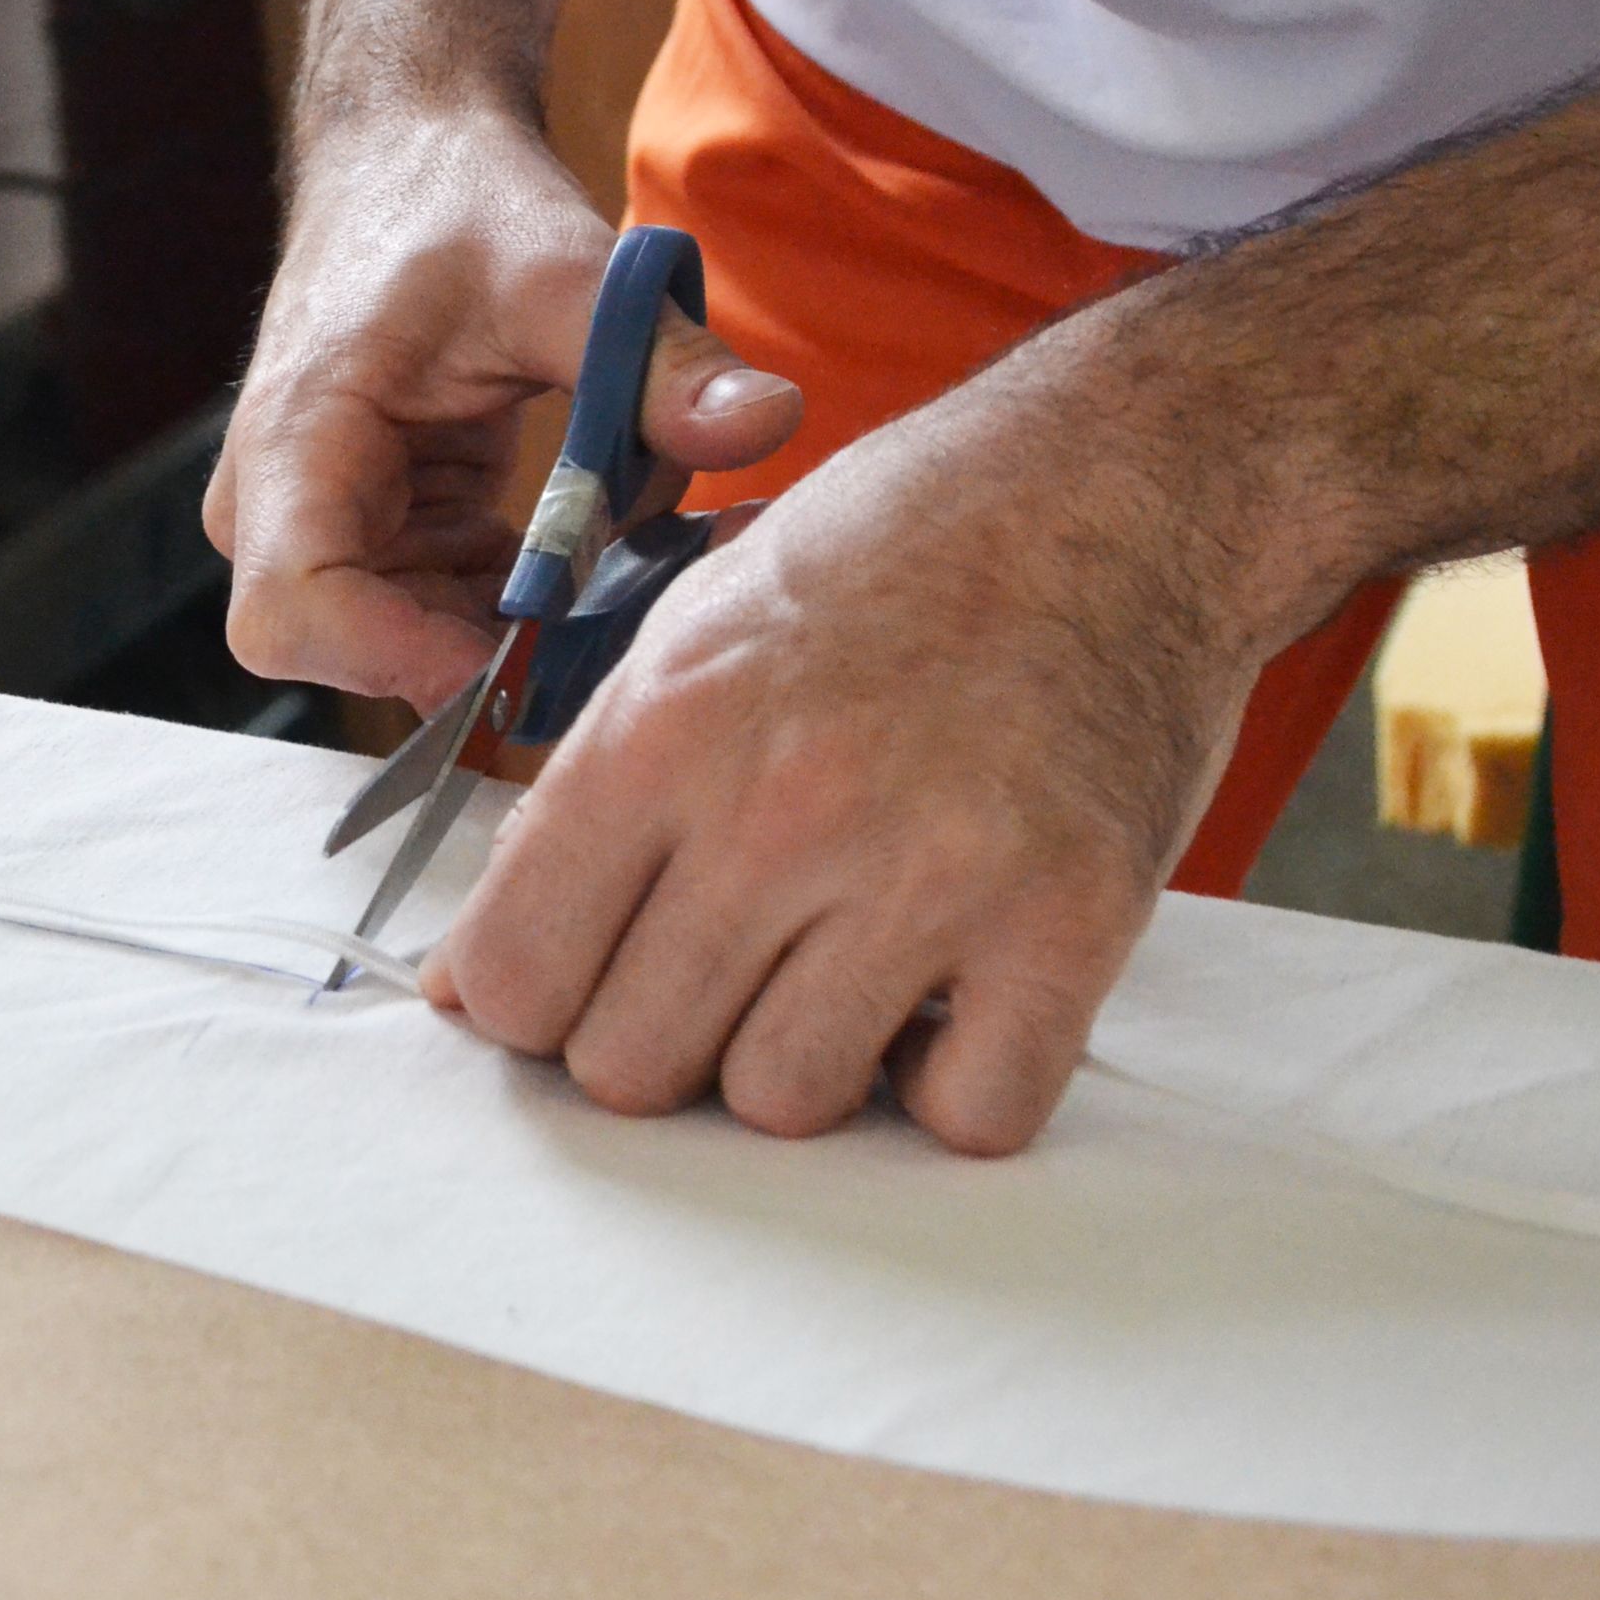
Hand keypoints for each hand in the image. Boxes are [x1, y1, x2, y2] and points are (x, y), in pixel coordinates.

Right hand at [204, 107, 802, 712]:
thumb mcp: (567, 276)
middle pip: (359, 653)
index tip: (535, 650)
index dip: (404, 660)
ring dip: (529, 629)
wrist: (414, 161)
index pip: (294, 613)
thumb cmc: (457, 205)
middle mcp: (282, 506)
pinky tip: (602, 550)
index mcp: (296, 442)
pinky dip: (532, 602)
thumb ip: (658, 362)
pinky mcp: (383, 536)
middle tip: (620, 612)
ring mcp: (328, 530)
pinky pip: (447, 616)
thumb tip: (768, 421)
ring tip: (627, 560)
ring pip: (413, 648)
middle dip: (496, 653)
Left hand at [419, 396, 1259, 1154]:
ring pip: (783, 1104)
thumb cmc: (900, 548)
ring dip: (806, 1063)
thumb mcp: (689, 632)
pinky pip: (966, 1117)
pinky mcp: (1069, 922)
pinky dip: (956, 1089)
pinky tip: (955, 999)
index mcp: (663, 730)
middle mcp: (780, 809)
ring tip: (844, 968)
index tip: (582, 980)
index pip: (517, 972)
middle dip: (663, 1040)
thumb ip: (578, 807)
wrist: (1123, 482)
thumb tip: (476, 983)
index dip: (535, 1001)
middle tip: (725, 972)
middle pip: (632, 1066)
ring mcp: (930, 874)